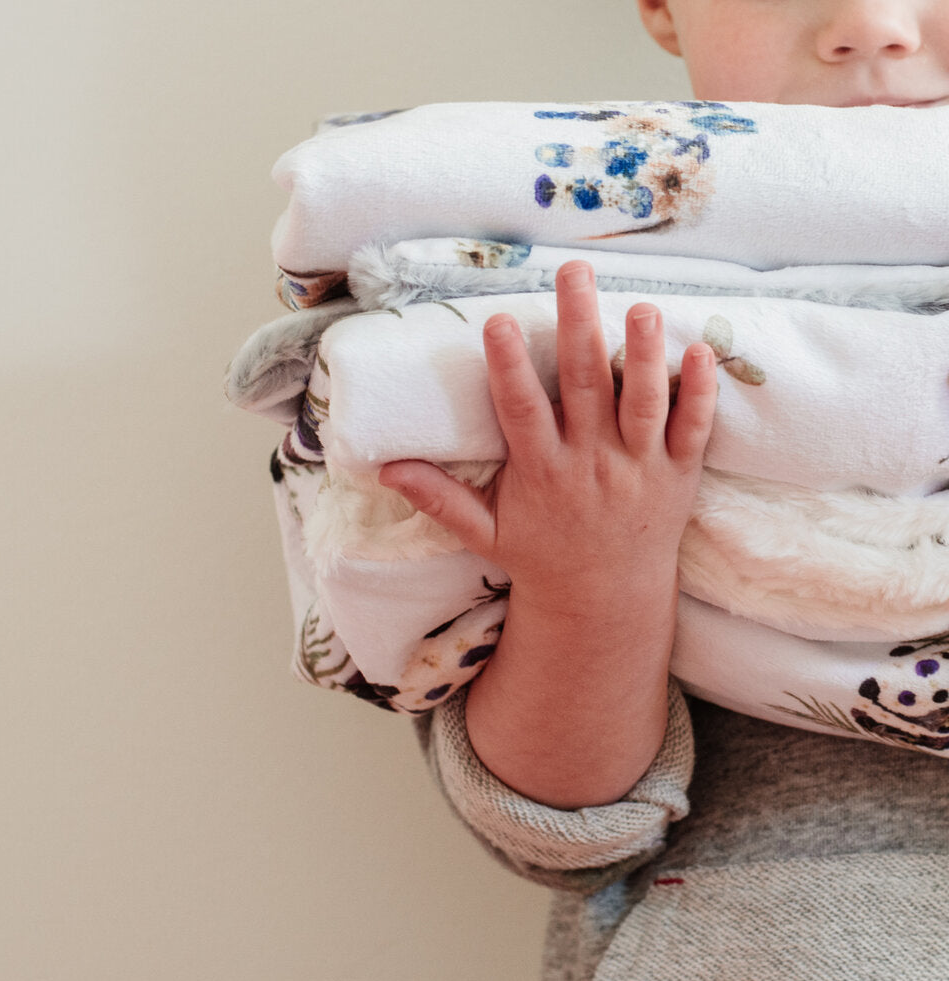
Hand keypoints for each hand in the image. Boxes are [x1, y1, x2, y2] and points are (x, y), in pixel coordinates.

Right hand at [379, 261, 717, 806]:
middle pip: (588, 387)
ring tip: (642, 306)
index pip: (523, 412)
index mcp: (544, 473)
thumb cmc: (540, 558)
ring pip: (646, 404)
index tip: (497, 322)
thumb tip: (385, 471)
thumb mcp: (484, 533)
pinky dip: (701, 393)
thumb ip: (440, 498)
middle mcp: (593, 465)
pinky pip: (694, 431)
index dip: (509, 368)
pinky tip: (703, 351)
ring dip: (645, 354)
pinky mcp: (678, 474)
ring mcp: (640, 468)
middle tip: (574, 272)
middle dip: (579, 326)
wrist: (604, 600)